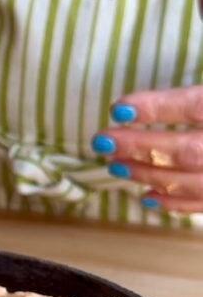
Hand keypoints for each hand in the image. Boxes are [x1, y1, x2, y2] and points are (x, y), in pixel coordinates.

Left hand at [92, 85, 202, 212]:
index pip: (194, 106)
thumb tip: (148, 98)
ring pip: (193, 182)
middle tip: (102, 141)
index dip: (156, 107)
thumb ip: (194, 94)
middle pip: (189, 150)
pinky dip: (175, 202)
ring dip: (149, 175)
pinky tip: (147, 197)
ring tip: (115, 165)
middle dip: (141, 147)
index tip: (118, 109)